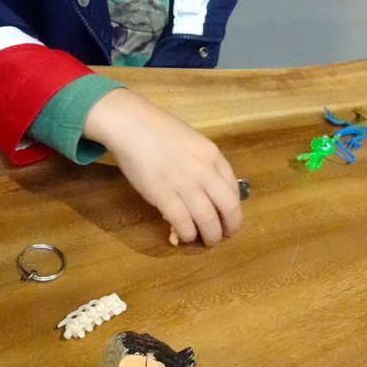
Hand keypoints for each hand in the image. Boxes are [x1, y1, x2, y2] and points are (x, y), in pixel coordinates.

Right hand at [83, 88, 241, 245]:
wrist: (132, 125)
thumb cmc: (160, 130)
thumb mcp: (193, 142)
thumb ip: (204, 163)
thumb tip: (210, 189)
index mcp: (213, 155)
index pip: (234, 189)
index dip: (234, 209)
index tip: (229, 218)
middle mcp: (203, 170)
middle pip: (228, 207)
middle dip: (230, 228)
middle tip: (224, 236)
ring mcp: (183, 183)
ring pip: (207, 219)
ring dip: (210, 236)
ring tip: (207, 241)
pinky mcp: (162, 194)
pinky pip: (182, 222)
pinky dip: (188, 234)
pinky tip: (186, 236)